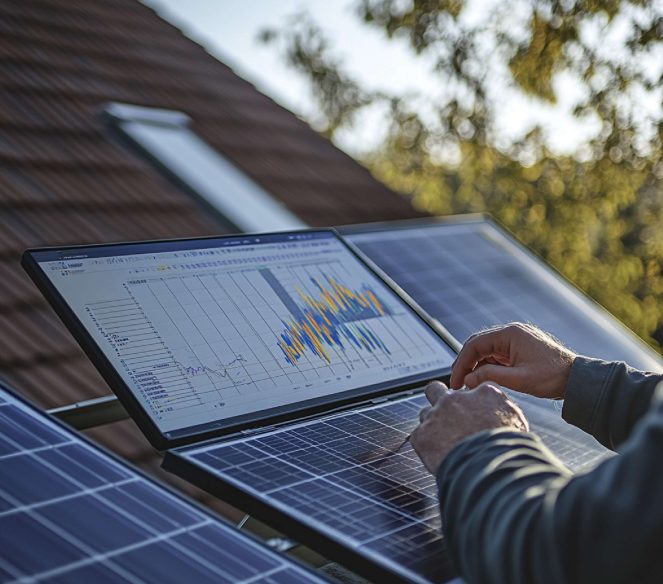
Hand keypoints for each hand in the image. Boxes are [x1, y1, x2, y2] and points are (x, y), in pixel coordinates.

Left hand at [411, 380, 528, 474]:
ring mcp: (436, 415)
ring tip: (443, 444)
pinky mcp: (421, 435)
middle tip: (444, 415)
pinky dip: (426, 446)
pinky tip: (437, 457)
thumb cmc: (507, 451)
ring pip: (426, 414)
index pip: (474, 389)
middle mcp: (456, 399)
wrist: (489, 470)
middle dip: (437, 399)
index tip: (472, 412)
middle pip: (436, 389)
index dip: (471, 402)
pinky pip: (419, 437)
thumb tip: (498, 417)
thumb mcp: (517, 425)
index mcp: (484, 394)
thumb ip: (503, 413)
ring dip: (432, 426)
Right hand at [449, 323, 575, 399]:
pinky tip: (483, 378)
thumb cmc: (553, 377)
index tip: (456, 381)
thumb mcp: (520, 380)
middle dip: (465, 363)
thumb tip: (467, 379)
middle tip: (457, 382)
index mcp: (510, 334)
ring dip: (475, 365)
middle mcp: (511, 332)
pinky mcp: (518, 348)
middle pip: (477, 344)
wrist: (577, 378)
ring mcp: (515, 339)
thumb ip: (490, 377)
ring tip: (468, 383)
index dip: (461, 363)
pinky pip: (496, 354)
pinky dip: (487, 366)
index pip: (475, 345)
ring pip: (485, 350)